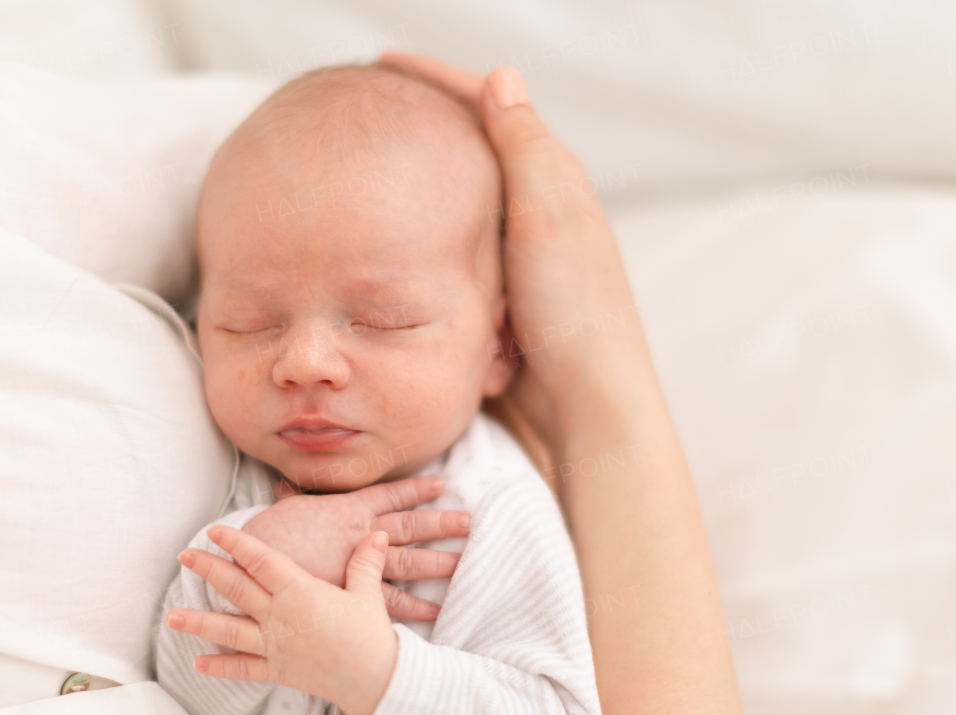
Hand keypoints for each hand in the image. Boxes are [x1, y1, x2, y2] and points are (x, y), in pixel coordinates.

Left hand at [167, 525, 396, 714]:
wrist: (375, 681)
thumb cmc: (372, 635)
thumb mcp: (368, 594)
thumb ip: (365, 562)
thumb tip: (374, 534)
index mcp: (300, 592)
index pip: (261, 560)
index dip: (237, 543)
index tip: (214, 530)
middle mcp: (280, 617)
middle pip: (236, 589)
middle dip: (208, 570)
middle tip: (184, 556)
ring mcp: (275, 646)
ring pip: (229, 630)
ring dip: (198, 622)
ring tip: (171, 616)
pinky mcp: (277, 671)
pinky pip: (243, 668)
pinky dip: (220, 666)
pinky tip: (197, 663)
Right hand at [241, 475, 468, 621]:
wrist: (254, 564)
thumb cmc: (268, 535)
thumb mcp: (286, 509)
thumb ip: (295, 499)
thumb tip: (285, 486)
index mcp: (349, 509)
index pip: (390, 495)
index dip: (416, 489)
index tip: (440, 485)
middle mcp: (363, 533)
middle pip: (412, 525)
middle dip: (442, 523)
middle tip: (470, 523)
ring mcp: (362, 564)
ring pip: (410, 561)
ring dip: (440, 562)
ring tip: (465, 563)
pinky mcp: (356, 592)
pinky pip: (393, 600)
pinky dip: (416, 607)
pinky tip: (436, 611)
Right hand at [379, 54, 648, 455]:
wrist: (585, 407)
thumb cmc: (574, 313)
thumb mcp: (546, 218)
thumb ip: (523, 148)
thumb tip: (500, 76)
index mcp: (555, 181)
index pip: (491, 108)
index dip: (436, 81)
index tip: (381, 67)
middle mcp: (540, 214)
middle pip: (472, 157)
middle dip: (428, 143)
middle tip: (371, 125)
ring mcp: (521, 260)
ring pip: (457, 219)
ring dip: (432, 221)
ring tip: (389, 201)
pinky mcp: (505, 301)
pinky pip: (458, 272)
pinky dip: (443, 277)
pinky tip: (420, 278)